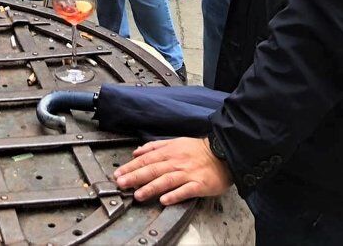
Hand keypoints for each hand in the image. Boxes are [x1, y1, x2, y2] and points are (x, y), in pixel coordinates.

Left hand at [114, 138, 231, 204]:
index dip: (131, 167)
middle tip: (121, 184)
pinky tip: (164, 200)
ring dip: (151, 188)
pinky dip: (175, 195)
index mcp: (169, 151)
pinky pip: (186, 190)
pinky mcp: (200, 184)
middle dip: (135, 177)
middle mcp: (176, 162)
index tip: (118, 174)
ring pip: (166, 180)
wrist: (223, 153)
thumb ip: (155, 147)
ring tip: (138, 195)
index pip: (146, 159)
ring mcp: (188, 173)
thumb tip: (136, 152)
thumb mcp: (175, 142)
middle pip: (153, 169)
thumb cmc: (198, 150)